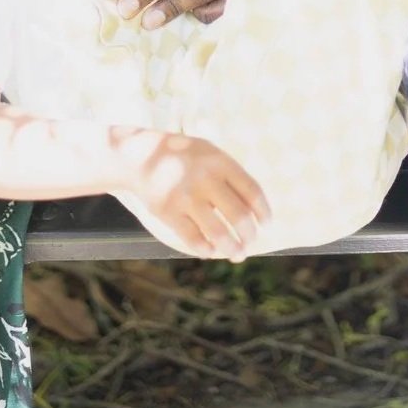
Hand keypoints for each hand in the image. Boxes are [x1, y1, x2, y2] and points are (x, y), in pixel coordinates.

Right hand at [117, 129, 268, 259]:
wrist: (141, 157)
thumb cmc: (185, 157)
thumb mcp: (210, 153)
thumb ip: (231, 175)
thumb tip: (255, 209)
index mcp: (220, 161)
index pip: (252, 191)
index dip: (263, 211)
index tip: (267, 224)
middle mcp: (205, 178)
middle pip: (239, 216)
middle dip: (249, 236)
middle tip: (250, 243)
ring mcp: (186, 196)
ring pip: (219, 233)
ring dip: (232, 248)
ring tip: (237, 254)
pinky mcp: (168, 212)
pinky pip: (194, 239)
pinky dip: (206, 250)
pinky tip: (212, 251)